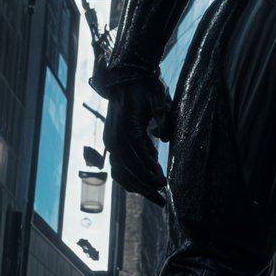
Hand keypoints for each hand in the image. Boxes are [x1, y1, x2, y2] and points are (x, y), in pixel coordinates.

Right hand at [103, 77, 172, 205]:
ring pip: (122, 173)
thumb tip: (164, 138)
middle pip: (128, 170)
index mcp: (125, 128)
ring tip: (157, 198)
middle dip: (146, 185)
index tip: (164, 183)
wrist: (125, 77)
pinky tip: (143, 188)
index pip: (138, 156)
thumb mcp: (157, 96)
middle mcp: (114, 139)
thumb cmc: (144, 86)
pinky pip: (118, 168)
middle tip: (163, 196)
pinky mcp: (113, 144)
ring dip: (139, 187)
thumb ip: (162, 115)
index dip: (150, 172)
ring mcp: (111, 143)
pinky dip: (129, 181)